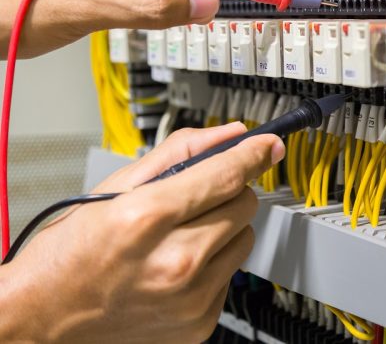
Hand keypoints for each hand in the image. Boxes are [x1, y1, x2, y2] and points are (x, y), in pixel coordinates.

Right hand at [0, 123, 284, 342]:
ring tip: (181, 234)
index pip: (226, 175)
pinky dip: (214, 262)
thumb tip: (230, 135)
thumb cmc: (70, 254)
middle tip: (195, 198)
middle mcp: (174, 262)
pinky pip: (232, 273)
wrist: (43, 319)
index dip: (254, 153)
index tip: (269, 144)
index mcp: (147, 219)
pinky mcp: (199, 322)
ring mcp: (190, 298)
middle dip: (228, 192)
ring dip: (224, 228)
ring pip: (245, 237)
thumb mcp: (115, 187)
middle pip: (244, 204)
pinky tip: (178, 264)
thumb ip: (180, 153)